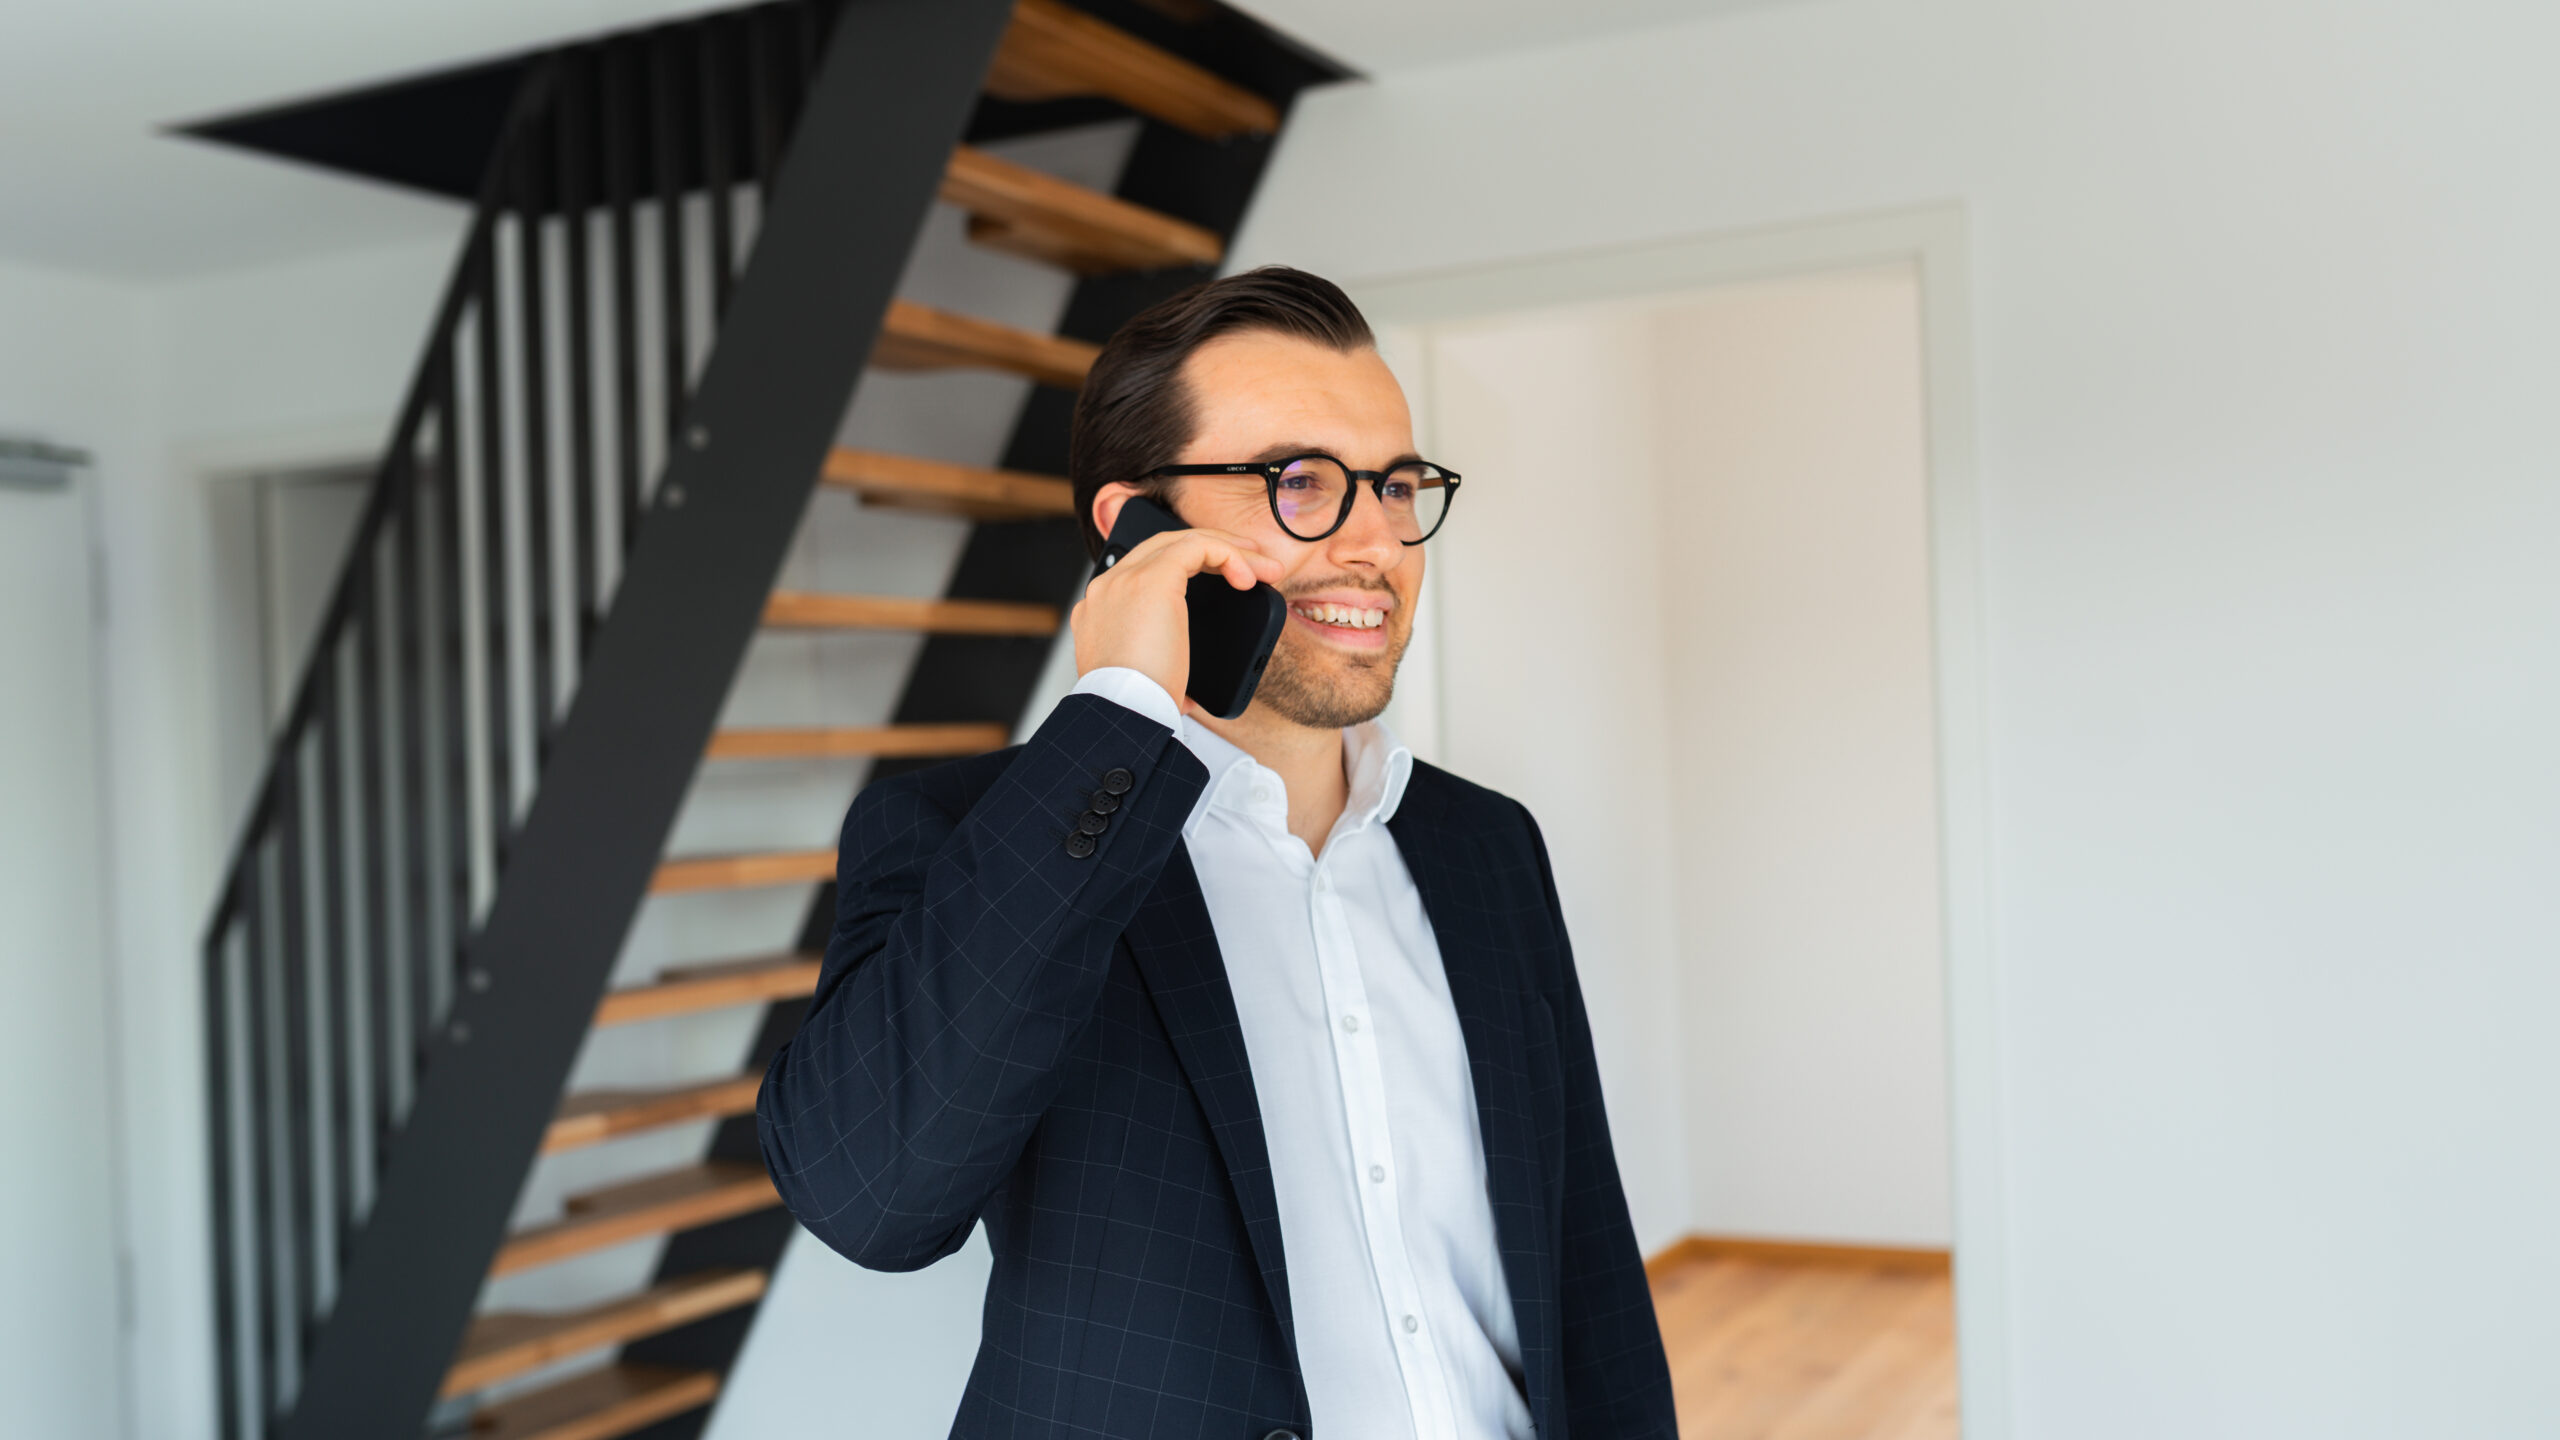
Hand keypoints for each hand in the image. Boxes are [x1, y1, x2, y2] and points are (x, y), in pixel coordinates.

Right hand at [1071, 528, 1281, 713]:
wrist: (1124, 715)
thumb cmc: (1138, 711)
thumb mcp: (1150, 686)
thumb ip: (1164, 676)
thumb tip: (1190, 694)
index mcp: (1101, 614)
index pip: (1143, 570)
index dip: (1185, 567)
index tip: (1220, 580)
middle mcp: (1107, 589)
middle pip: (1163, 547)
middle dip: (1212, 549)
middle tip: (1247, 566)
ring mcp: (1126, 579)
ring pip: (1183, 541)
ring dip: (1229, 550)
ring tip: (1263, 568)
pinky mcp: (1153, 579)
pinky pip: (1198, 547)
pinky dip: (1229, 556)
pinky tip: (1249, 578)